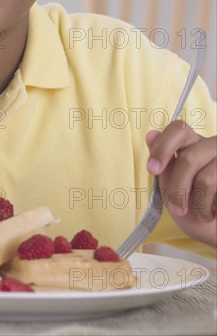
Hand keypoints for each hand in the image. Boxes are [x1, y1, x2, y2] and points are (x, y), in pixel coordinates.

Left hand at [146, 121, 215, 245]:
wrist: (216, 230)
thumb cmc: (193, 208)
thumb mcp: (172, 186)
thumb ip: (164, 163)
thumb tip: (151, 134)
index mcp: (193, 143)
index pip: (179, 129)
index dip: (163, 147)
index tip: (152, 170)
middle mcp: (213, 145)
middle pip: (188, 159)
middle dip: (177, 189)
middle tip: (177, 209)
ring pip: (205, 179)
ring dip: (198, 204)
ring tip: (202, 214)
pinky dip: (212, 208)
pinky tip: (215, 211)